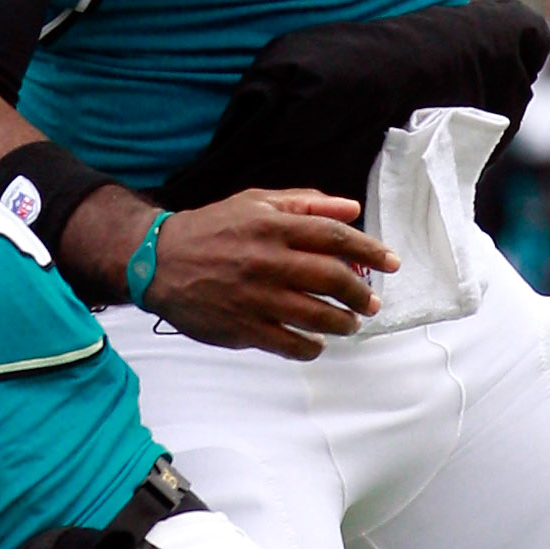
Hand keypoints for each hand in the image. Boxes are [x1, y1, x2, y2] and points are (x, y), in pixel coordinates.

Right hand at [145, 190, 398, 363]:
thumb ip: (305, 203)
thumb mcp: (256, 202)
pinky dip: (310, 346)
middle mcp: (268, 260)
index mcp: (274, 225)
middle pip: (332, 279)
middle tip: (371, 301)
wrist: (158, 261)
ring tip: (351, 323)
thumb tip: (351, 209)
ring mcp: (256, 297)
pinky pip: (289, 343)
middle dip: (361, 293)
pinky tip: (317, 343)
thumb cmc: (212, 229)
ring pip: (316, 315)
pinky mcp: (243, 327)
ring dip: (343, 322)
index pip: (335, 238)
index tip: (391, 263)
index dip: (370, 251)